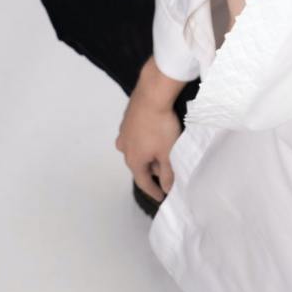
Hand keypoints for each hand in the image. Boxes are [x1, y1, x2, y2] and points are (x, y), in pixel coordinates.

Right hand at [114, 85, 182, 202]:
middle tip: (167, 173)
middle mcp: (124, 148)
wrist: (152, 95)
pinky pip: (136, 136)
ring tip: (162, 153)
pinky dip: (145, 141)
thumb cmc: (160, 126)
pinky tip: (154, 135)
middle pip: (139, 166)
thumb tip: (167, 188)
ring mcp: (124, 133)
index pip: (143, 182)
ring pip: (137, 150)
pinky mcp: (127, 120)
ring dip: (149, 154)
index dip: (154, 191)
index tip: (161, 197)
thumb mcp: (167, 153)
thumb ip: (167, 173)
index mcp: (133, 160)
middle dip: (153, 171)